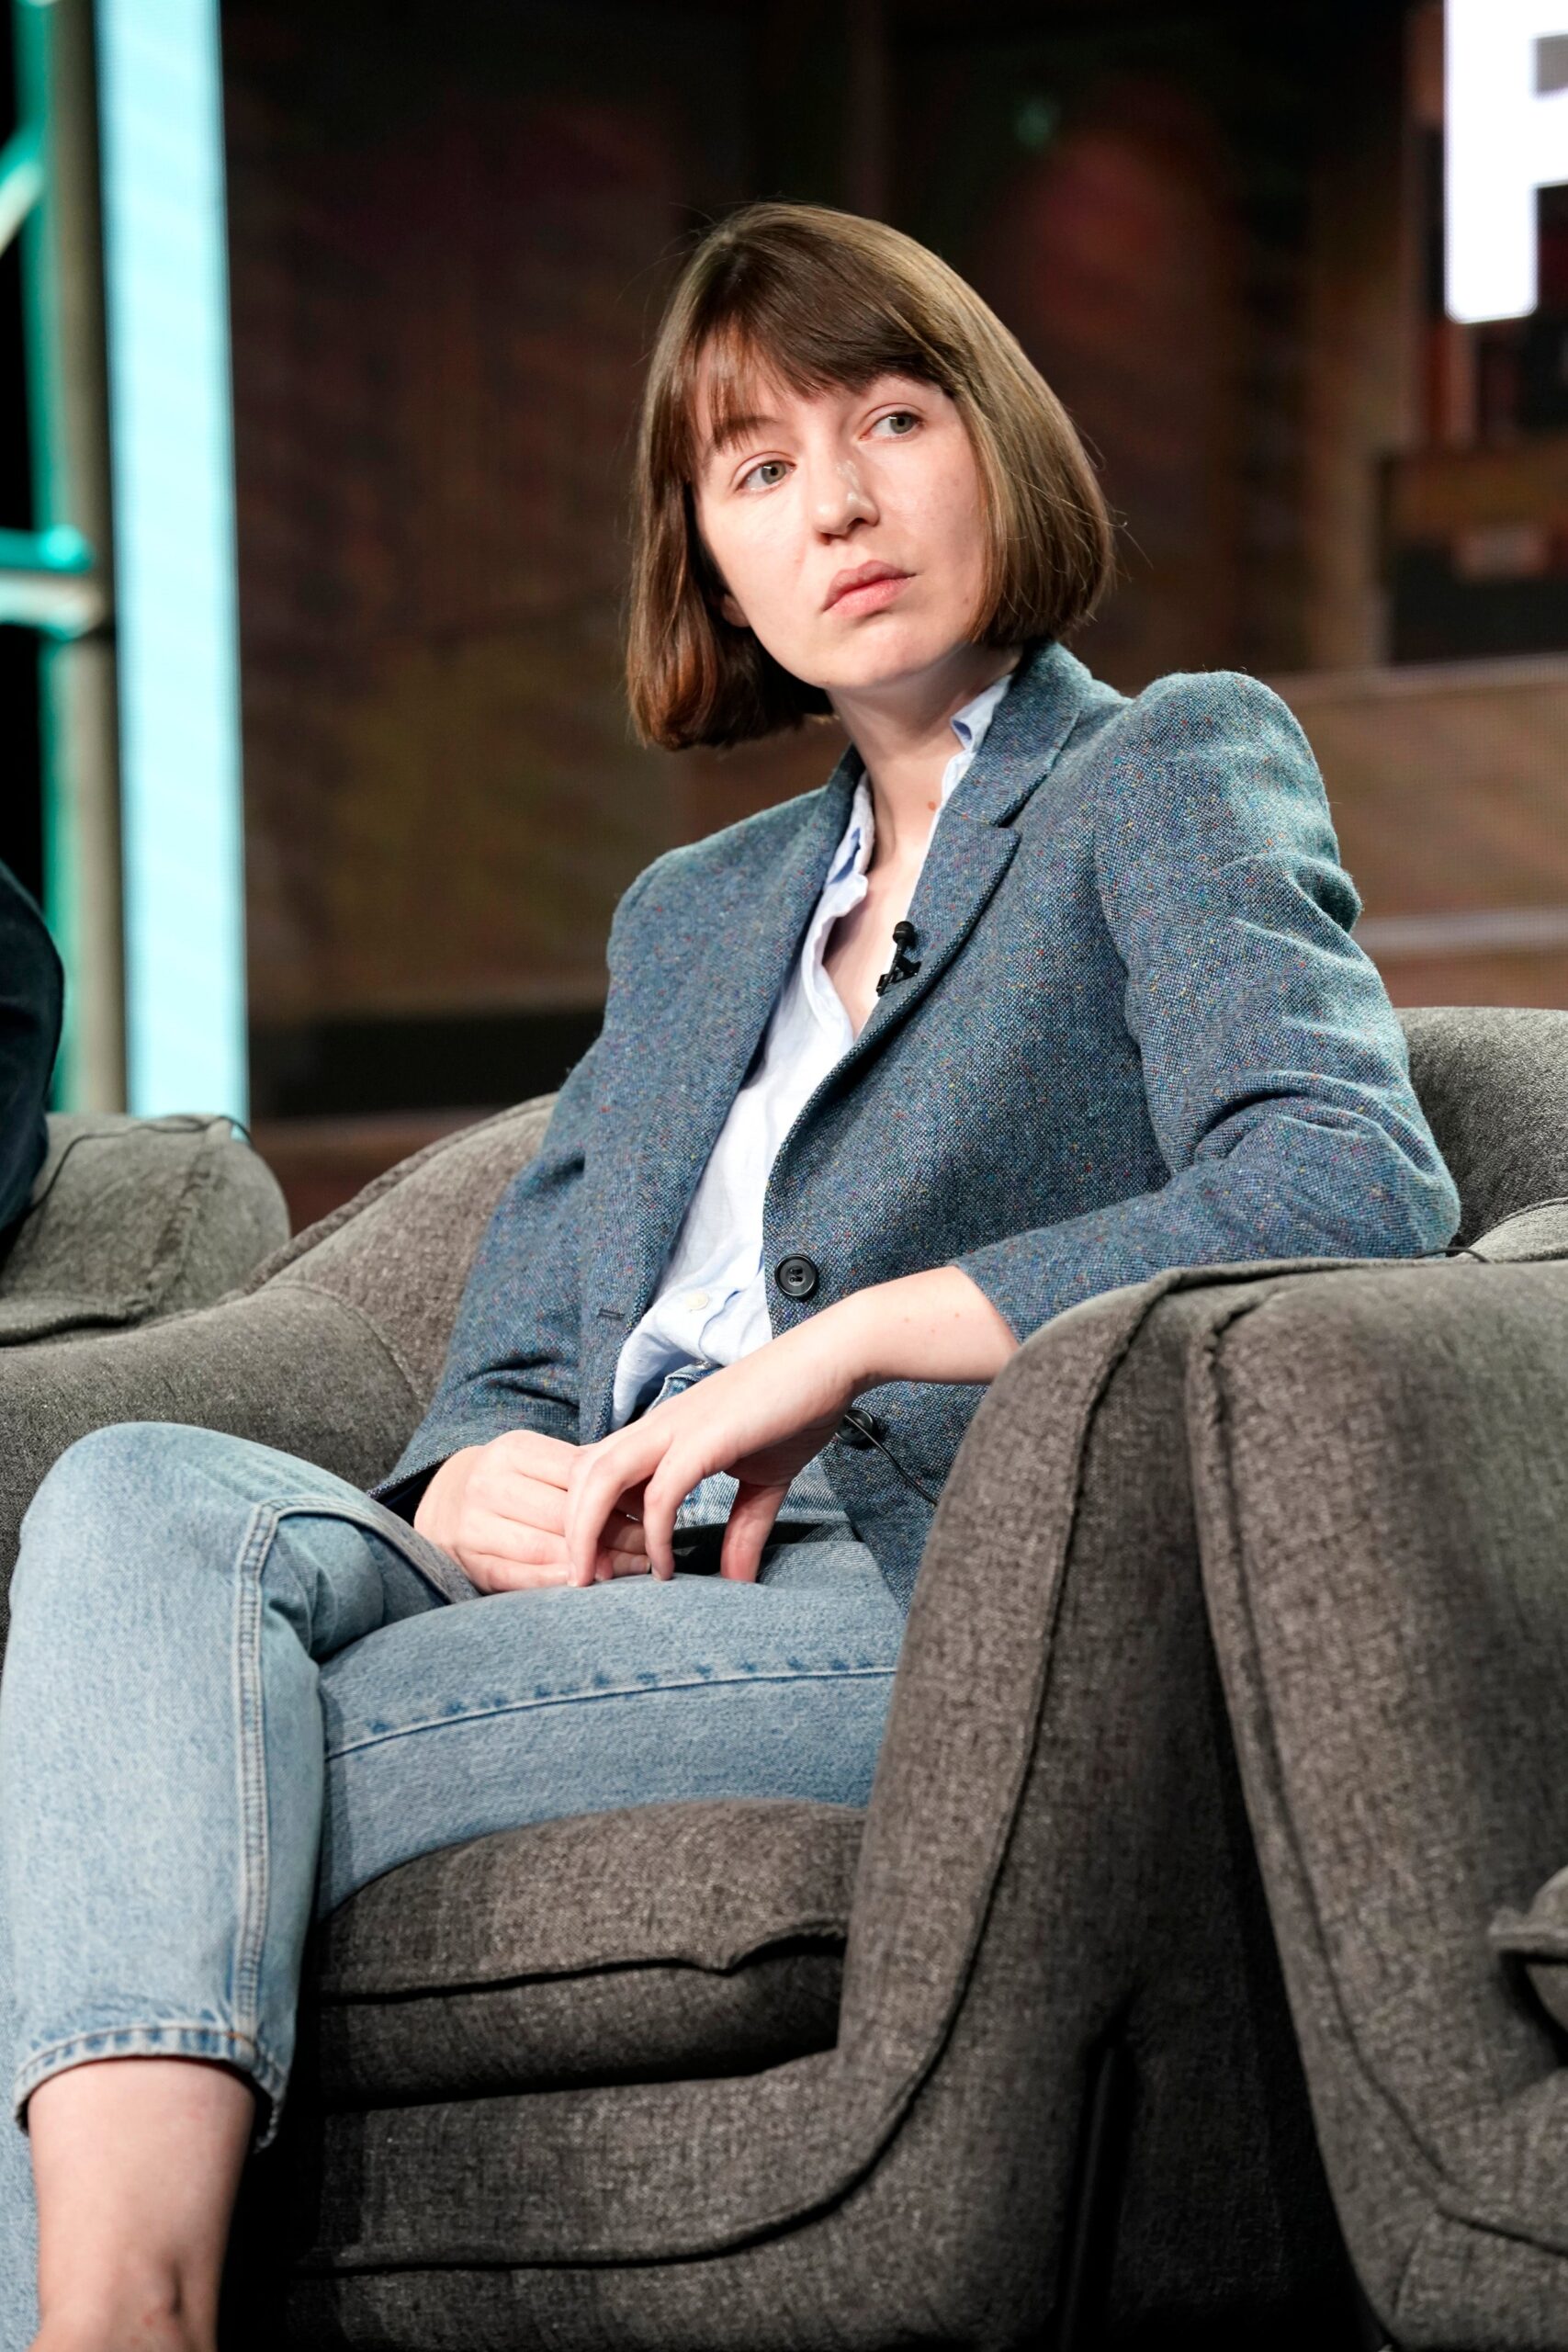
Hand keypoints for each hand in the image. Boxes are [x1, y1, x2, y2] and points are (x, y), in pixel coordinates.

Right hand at [413, 1429, 653, 1591]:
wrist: (443, 1502)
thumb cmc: (510, 1481)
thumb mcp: (537, 1461)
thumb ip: (582, 1471)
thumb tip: (643, 1489)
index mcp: (512, 1451)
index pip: (577, 1474)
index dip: (619, 1495)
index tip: (651, 1510)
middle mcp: (488, 1483)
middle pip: (564, 1514)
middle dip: (613, 1533)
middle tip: (649, 1546)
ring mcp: (473, 1525)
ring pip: (543, 1547)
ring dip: (591, 1562)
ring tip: (628, 1569)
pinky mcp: (470, 1561)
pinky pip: (517, 1576)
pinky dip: (553, 1582)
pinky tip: (583, 1584)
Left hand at [562, 1317, 860, 1587]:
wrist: (831, 1361)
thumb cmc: (795, 1409)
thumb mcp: (763, 1481)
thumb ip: (743, 1531)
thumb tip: (737, 1583)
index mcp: (662, 1432)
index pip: (596, 1471)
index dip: (584, 1517)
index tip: (596, 1566)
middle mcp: (657, 1426)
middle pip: (582, 1474)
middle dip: (570, 1530)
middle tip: (580, 1581)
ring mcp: (677, 1428)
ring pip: (602, 1477)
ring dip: (588, 1530)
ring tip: (594, 1578)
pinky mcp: (705, 1437)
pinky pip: (662, 1492)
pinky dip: (655, 1533)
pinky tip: (665, 1567)